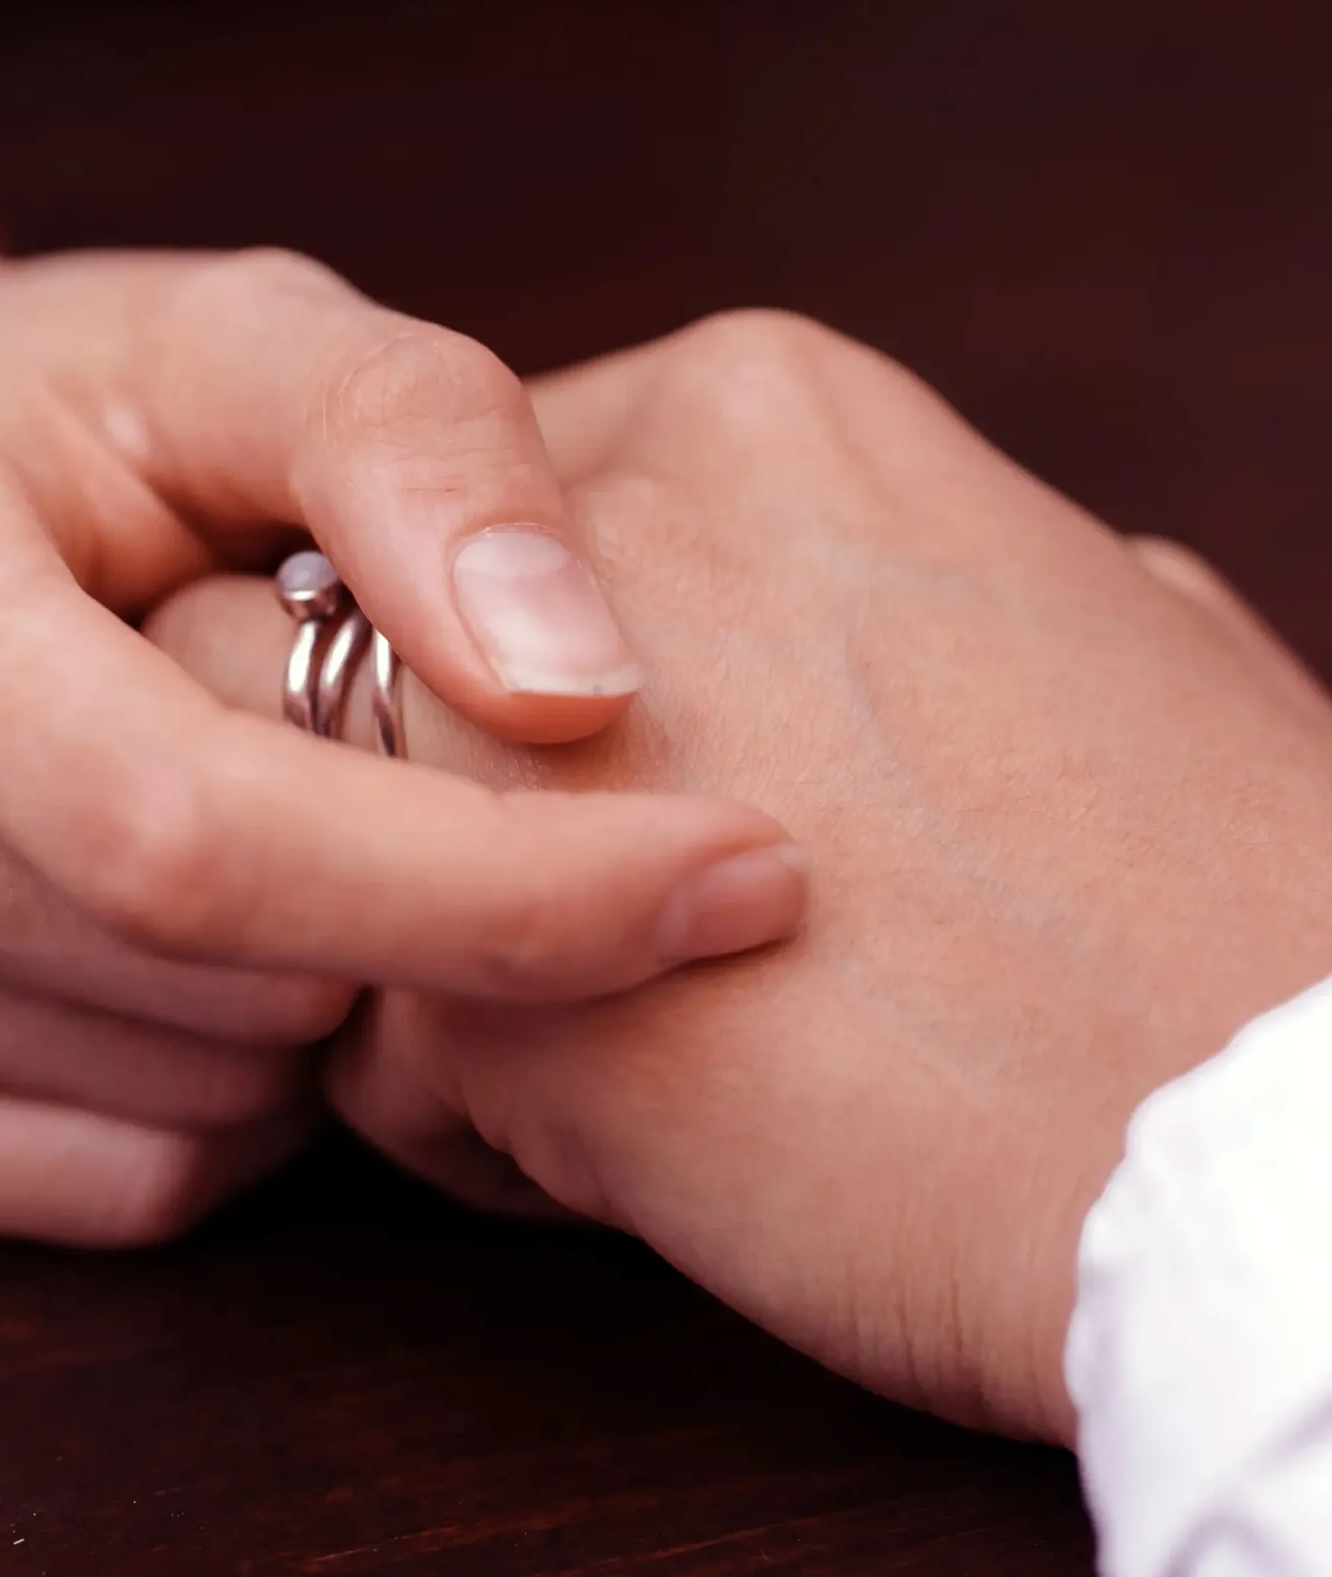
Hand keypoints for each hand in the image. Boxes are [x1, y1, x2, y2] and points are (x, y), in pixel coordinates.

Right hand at [0, 235, 802, 1244]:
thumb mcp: (239, 343)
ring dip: (330, 1007)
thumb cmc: (64, 426)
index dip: (496, 885)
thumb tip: (583, 688)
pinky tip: (205, 955)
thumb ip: (421, 446)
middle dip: (417, 920)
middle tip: (456, 795)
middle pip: (210, 980)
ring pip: (188, 1101)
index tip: (742, 876)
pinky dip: (229, 1097)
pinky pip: (117, 1183)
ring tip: (300, 842)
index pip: (192, 829)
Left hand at [154, 312, 1331, 1435]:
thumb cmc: (1237, 909)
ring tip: (672, 1064)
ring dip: (463, 977)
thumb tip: (909, 598)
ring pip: (338, 865)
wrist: (1262, 1142)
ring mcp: (495, 752)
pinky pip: (383, 1068)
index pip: (483, 537)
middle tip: (616, 942)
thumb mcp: (1123, 630)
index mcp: (751, 411)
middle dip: (441, 820)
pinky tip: (681, 1165)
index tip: (660, 812)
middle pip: (360, 669)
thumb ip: (931, 577)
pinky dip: (498, 1143)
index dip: (553, 707)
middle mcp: (582, 534)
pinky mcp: (467, 981)